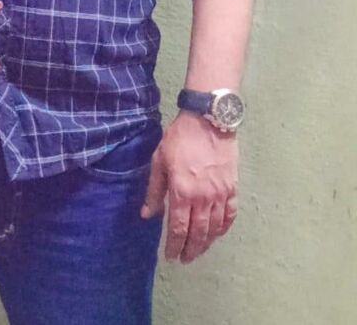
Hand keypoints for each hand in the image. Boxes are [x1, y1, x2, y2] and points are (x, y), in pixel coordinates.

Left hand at [139, 111, 238, 262]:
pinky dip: (224, 228)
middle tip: (184, 260)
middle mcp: (203, 198)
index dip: (174, 246)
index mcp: (182, 192)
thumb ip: (155, 190)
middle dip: (190, 250)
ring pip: (215, 228)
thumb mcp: (159, 161)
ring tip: (199, 251)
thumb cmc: (179, 139)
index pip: (179, 228)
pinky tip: (217, 233)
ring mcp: (220, 195)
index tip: (170, 256)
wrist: (208, 120)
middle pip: (198, 233)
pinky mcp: (232, 188)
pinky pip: (230, 215)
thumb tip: (147, 215)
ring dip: (206, 243)